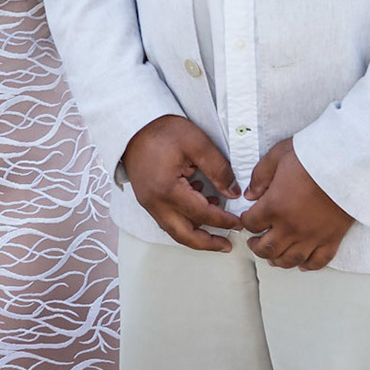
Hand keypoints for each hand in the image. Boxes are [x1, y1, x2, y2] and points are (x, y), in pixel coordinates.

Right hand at [122, 114, 242, 251]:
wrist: (131, 124)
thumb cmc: (160, 130)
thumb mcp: (196, 143)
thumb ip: (218, 169)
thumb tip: (233, 192)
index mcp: (167, 190)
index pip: (201, 214)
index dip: (223, 220)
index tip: (238, 222)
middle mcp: (154, 202)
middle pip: (183, 235)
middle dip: (207, 243)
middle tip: (226, 245)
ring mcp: (147, 201)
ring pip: (173, 229)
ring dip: (195, 234)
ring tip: (215, 232)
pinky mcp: (146, 197)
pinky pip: (166, 218)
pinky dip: (183, 221)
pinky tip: (198, 208)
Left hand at [239, 138, 354, 269]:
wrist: (348, 165)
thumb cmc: (312, 158)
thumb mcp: (277, 157)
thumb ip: (259, 177)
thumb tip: (250, 195)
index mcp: (274, 206)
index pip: (251, 224)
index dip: (245, 222)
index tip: (248, 219)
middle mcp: (290, 227)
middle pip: (267, 248)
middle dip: (256, 247)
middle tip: (255, 242)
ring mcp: (312, 236)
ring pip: (289, 260)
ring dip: (277, 261)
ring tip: (272, 257)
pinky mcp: (332, 240)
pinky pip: (318, 262)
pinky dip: (308, 266)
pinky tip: (301, 264)